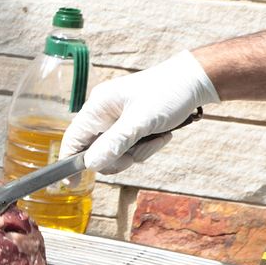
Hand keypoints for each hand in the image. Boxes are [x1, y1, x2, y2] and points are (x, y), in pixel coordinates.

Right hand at [60, 51, 218, 173]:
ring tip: (155, 138)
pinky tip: (161, 135)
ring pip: (115, 152)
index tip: (72, 184)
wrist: (196, 80)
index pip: (73, 139)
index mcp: (97, 107)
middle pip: (95, 151)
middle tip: (134, 155)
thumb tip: (90, 165)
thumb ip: (114, 143)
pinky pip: (129, 147)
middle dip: (117, 157)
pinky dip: (145, 146)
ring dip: (136, 152)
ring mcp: (116, 120)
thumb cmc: (168, 93)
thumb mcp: (141, 120)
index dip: (69, 162)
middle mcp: (102, 114)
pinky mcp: (130, 125)